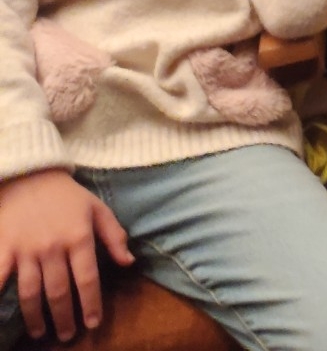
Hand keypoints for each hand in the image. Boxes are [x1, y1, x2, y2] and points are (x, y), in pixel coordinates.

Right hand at [0, 169, 133, 341]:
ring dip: (36, 316)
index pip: (87, 279)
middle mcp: (52, 247)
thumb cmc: (68, 195)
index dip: (90, 304)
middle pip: (58, 291)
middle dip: (64, 317)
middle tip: (68, 335)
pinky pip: (0, 278)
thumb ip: (114, 236)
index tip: (92, 323)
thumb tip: (129, 262)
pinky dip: (0, 297)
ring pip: (30, 292)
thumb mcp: (98, 209)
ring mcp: (25, 250)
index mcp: (79, 238)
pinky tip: (4, 314)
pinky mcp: (4, 249)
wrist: (31, 176)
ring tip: (41, 332)